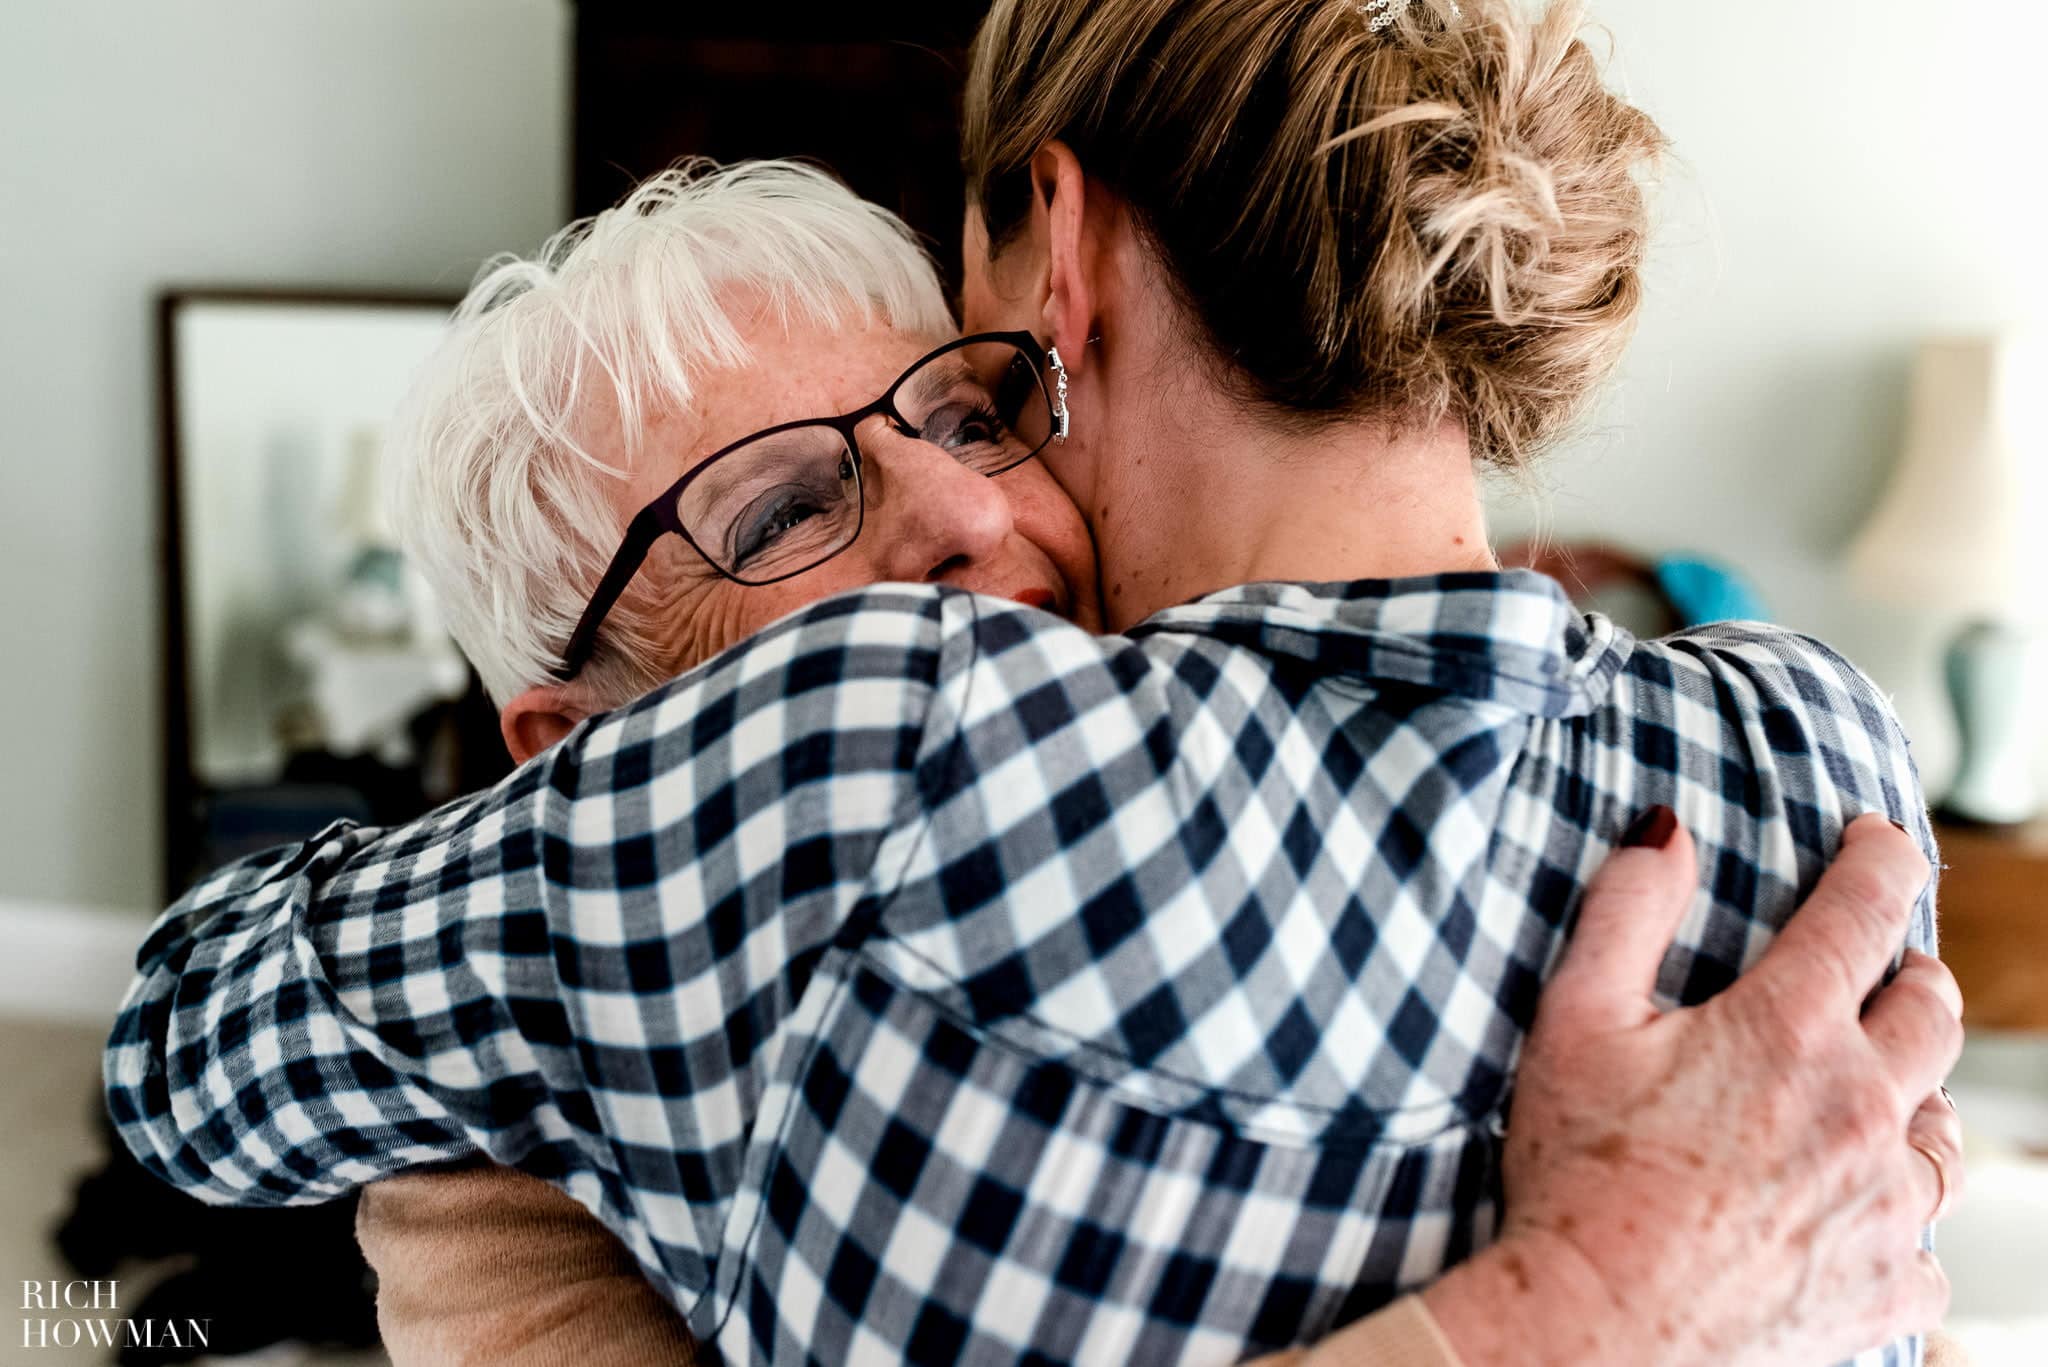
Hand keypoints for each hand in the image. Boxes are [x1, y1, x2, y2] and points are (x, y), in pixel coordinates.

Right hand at [1424, 812, 1960, 1366]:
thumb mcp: (1576, 1019)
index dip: (1879, 860)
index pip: (1863, 912)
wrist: (1594, 1326)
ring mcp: (1886, 1206)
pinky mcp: (1888, 1287)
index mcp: (1787, 1032)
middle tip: (1892, 968)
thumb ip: (1627, 911)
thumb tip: (1667, 830)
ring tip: (1884, 1093)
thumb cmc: (1575, 1173)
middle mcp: (1862, 1109)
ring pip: (1945, 1130)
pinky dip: (1899, 1218)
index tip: (1878, 841)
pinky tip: (1858, 1214)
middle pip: (1934, 1014)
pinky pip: (1927, 1243)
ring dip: (1918, 1095)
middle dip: (1916, 976)